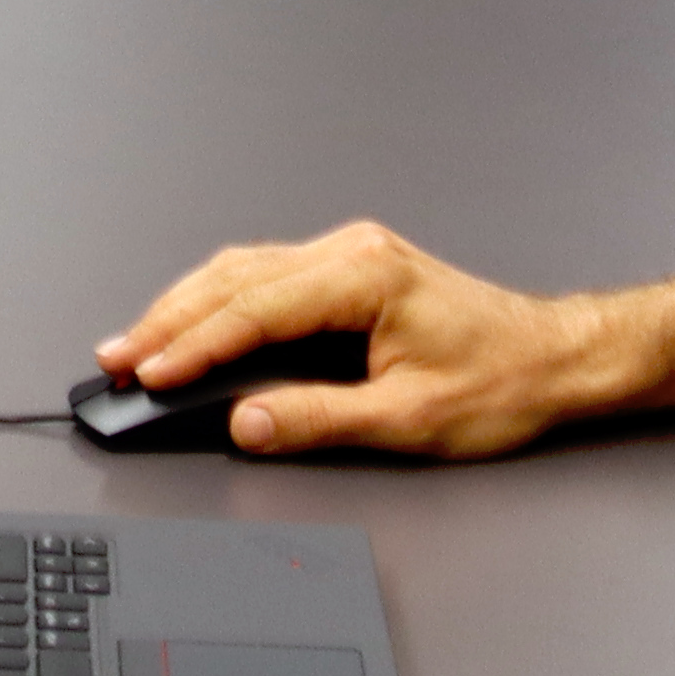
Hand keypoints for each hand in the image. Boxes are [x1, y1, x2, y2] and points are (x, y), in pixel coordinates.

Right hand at [94, 219, 639, 460]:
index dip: (192, 347)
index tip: (147, 375)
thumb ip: (319, 418)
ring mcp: (349, 256)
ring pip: (241, 271)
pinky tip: (192, 324)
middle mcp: (351, 253)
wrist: (558, 360)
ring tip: (137, 344)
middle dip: (167, 322)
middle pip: (233, 280)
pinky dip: (218, 302)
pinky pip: (264, 276)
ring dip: (184, 308)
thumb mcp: (411, 419)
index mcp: (363, 277)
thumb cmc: (504, 382)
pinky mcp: (349, 272)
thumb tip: (248, 423)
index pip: (252, 311)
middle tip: (116, 359)